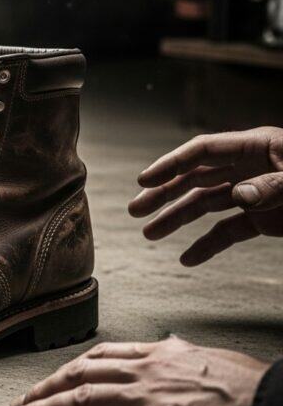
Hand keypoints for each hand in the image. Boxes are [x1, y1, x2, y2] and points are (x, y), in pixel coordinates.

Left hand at [4, 337, 268, 405]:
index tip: (47, 382)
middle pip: (78, 375)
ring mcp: (146, 397)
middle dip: (42, 390)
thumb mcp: (212, 358)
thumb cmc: (254, 389)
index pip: (99, 357)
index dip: (66, 371)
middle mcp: (146, 370)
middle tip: (17, 404)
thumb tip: (169, 345)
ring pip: (77, 399)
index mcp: (160, 354)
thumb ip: (182, 353)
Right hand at [128, 126, 282, 265]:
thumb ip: (273, 186)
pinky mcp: (263, 218)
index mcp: (258, 147)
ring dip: (177, 218)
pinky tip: (189, 258)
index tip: (144, 181)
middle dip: (163, 193)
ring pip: (205, 203)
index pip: (204, 151)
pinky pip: (229, 230)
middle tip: (136, 210)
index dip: (171, 164)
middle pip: (196, 177)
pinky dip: (209, 244)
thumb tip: (239, 195)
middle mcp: (250, 167)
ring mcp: (255, 193)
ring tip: (150, 233)